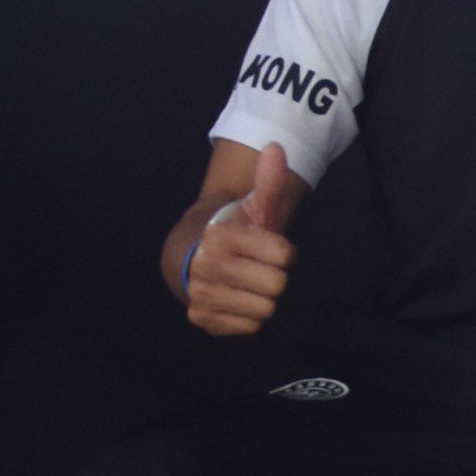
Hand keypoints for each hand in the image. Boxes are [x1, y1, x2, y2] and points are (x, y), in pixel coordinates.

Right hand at [184, 142, 300, 336]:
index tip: (267, 247)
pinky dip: (250, 316)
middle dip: (275, 277)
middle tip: (259, 267)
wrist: (190, 258)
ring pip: (266, 309)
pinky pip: (250, 328)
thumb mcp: (250, 207)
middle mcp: (206, 267)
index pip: (285, 256)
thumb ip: (267, 182)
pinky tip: (238, 299)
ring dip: (263, 298)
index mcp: (220, 237)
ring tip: (248, 283)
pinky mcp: (203, 318)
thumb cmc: (232, 232)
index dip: (284, 253)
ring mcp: (202, 295)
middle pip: (278, 286)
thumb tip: (275, 148)